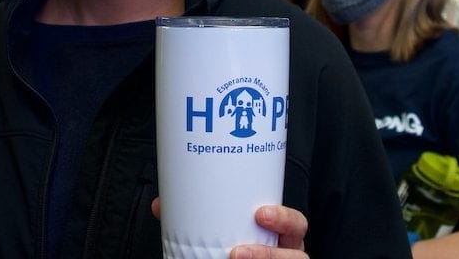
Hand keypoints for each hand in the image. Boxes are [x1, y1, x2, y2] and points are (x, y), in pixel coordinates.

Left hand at [150, 199, 308, 258]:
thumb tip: (161, 205)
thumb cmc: (236, 247)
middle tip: (236, 253)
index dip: (284, 218)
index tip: (260, 213)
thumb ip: (199, 220)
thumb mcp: (225, 233)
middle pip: (297, 256)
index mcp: (281, 237)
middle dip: (270, 255)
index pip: (295, 224)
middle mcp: (287, 256)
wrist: (231, 258)